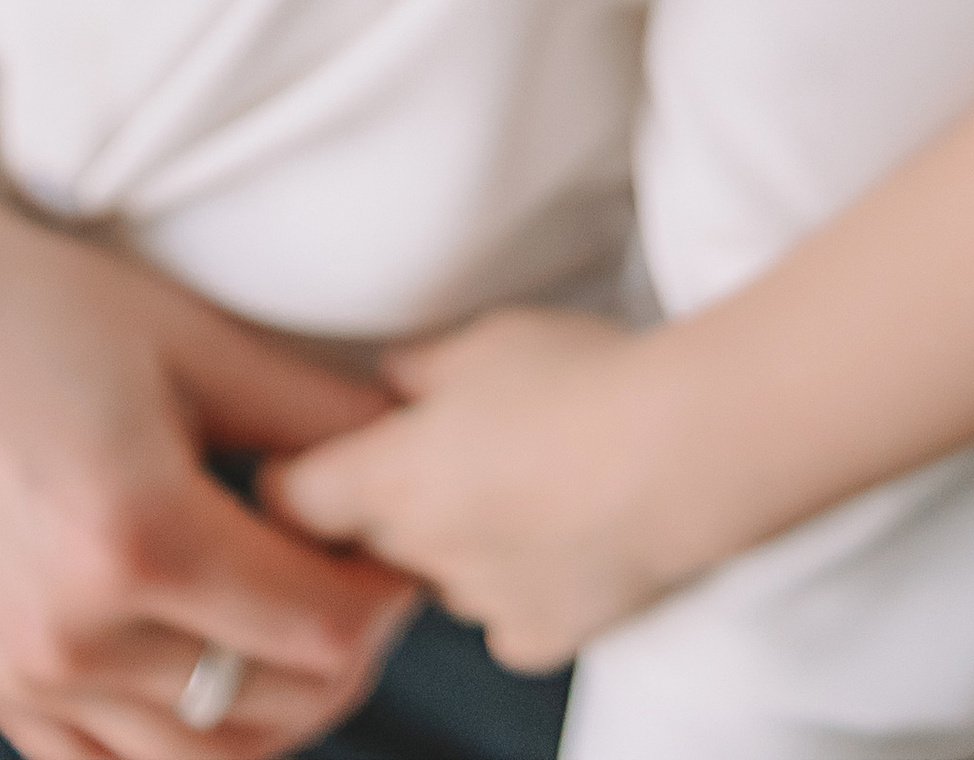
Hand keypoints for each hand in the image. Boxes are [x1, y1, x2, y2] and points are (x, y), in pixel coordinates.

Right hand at [0, 111, 418, 759]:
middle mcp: (72, 633)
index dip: (388, 597)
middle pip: (275, 707)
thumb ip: (315, 415)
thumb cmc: (40, 307)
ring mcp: (19, 676)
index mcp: (138, 537)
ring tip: (297, 618)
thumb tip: (412, 453)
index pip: (321, 629)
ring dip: (274, 706)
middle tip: (364, 579)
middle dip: (347, 650)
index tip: (404, 550)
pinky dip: (177, 740)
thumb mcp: (196, 342)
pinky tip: (210, 662)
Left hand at [271, 307, 689, 673]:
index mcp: (388, 478)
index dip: (292, 476)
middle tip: (446, 450)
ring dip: (458, 540)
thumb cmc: (580, 380)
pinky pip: (504, 616)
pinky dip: (519, 583)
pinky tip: (560, 533)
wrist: (682, 452)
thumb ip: (417, 370)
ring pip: (440, 577)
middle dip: (387, 505)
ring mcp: (479, 605)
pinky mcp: (541, 636)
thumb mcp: (483, 337)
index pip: (291, 498)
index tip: (306, 457)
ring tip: (524, 481)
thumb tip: (388, 385)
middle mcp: (420, 554)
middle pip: (367, 541)